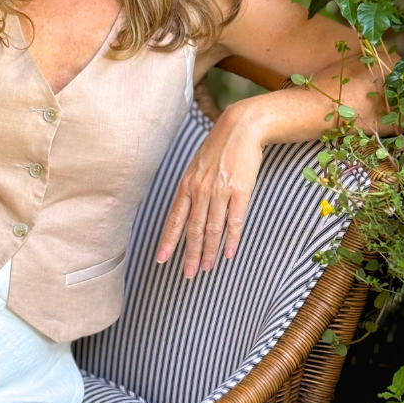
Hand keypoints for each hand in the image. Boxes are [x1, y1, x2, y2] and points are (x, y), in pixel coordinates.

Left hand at [154, 102, 264, 277]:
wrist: (241, 128)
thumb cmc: (219, 147)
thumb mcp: (197, 166)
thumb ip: (191, 188)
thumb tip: (185, 211)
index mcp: (187, 184)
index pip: (174, 218)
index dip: (168, 240)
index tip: (161, 259)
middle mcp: (201, 189)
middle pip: (193, 229)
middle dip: (189, 254)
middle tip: (188, 274)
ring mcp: (221, 190)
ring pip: (212, 228)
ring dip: (209, 252)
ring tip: (206, 268)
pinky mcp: (241, 190)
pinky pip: (234, 220)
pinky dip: (231, 239)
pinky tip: (228, 253)